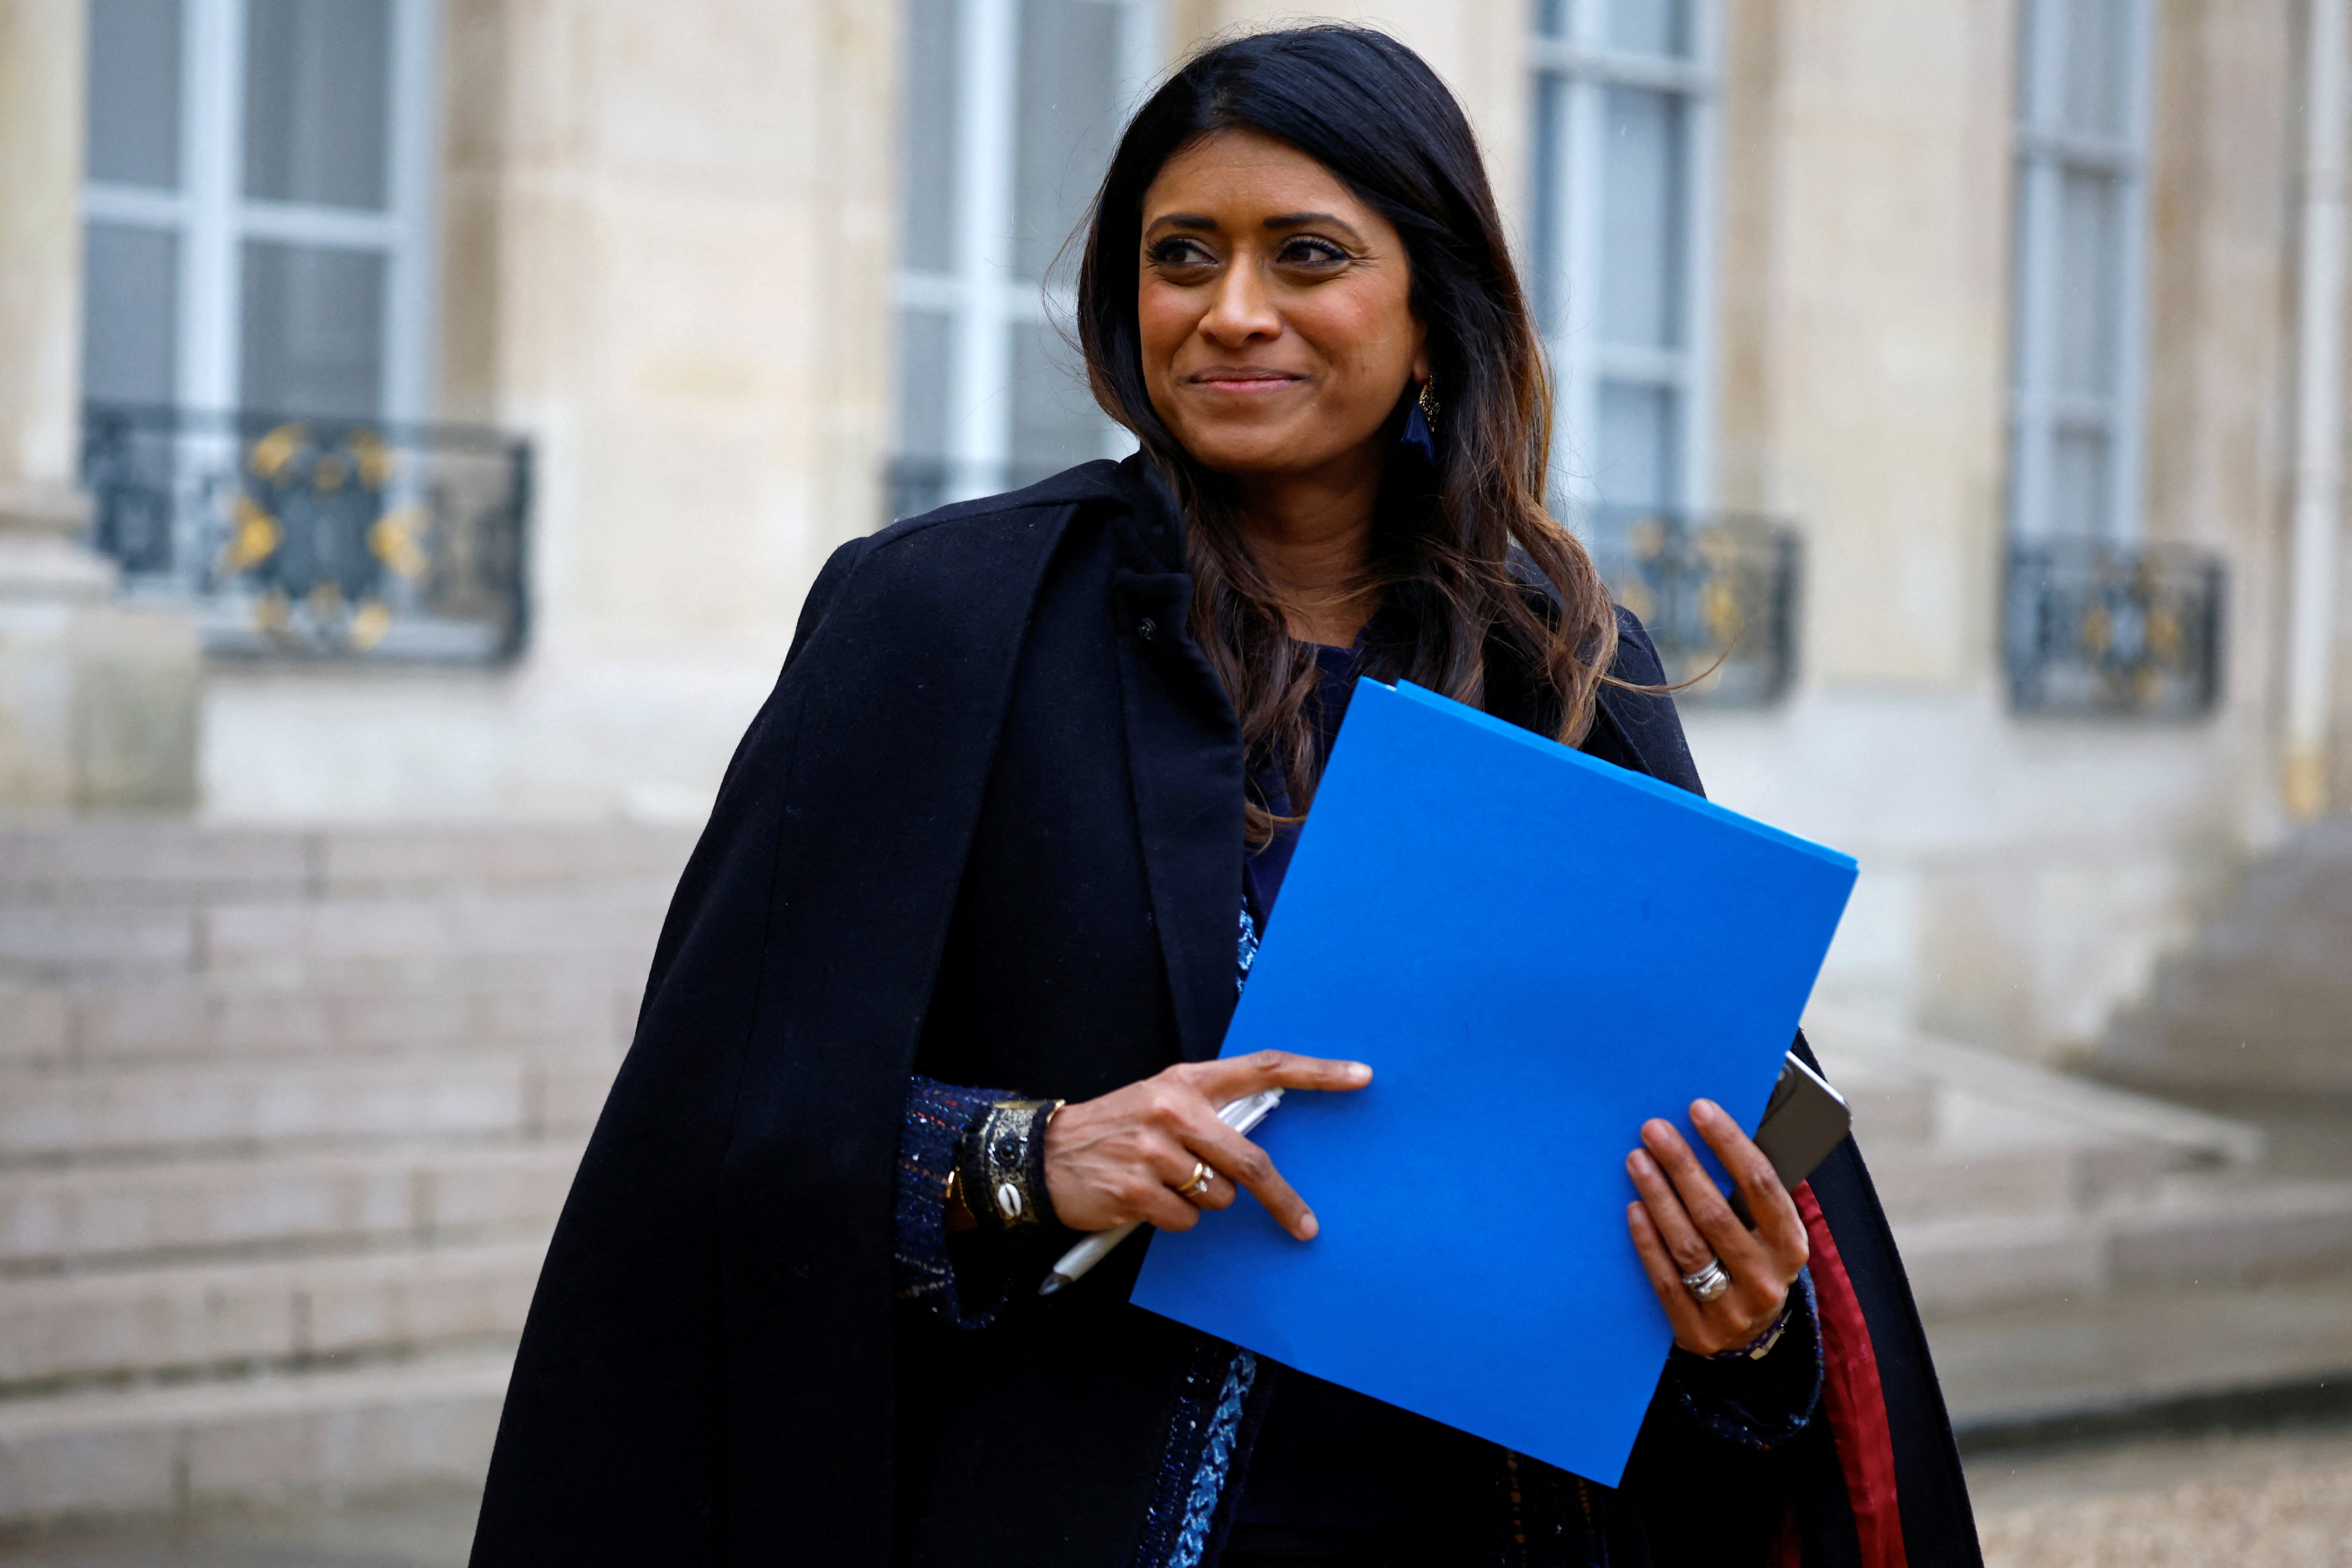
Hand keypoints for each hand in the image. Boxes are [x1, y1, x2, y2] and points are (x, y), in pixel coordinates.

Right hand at [1044, 1051, 1372, 1237]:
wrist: (1042, 1155)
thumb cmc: (1114, 1130)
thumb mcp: (1160, 1101)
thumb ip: (1209, 1112)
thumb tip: (1260, 1138)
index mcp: (1186, 1080)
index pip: (1264, 1068)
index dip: (1316, 1073)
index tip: (1359, 1076)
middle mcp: (1173, 1109)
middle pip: (1251, 1158)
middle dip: (1281, 1198)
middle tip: (1303, 1224)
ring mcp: (1154, 1150)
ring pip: (1219, 1196)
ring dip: (1203, 1201)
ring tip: (1165, 1185)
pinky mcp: (1137, 1191)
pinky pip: (1187, 1219)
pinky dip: (1174, 1219)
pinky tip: (1145, 1202)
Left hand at [1624, 1099, 1808, 1355]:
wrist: (1748, 1334)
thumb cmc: (1751, 1260)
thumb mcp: (1766, 1230)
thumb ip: (1750, 1192)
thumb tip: (1713, 1127)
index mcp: (1790, 1245)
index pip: (1762, 1186)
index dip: (1730, 1143)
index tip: (1699, 1109)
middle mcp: (1766, 1279)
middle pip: (1716, 1213)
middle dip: (1682, 1165)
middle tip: (1653, 1129)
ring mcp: (1733, 1311)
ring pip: (1688, 1246)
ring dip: (1658, 1197)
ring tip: (1636, 1160)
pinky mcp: (1698, 1332)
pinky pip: (1666, 1281)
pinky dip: (1647, 1241)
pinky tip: (1633, 1208)